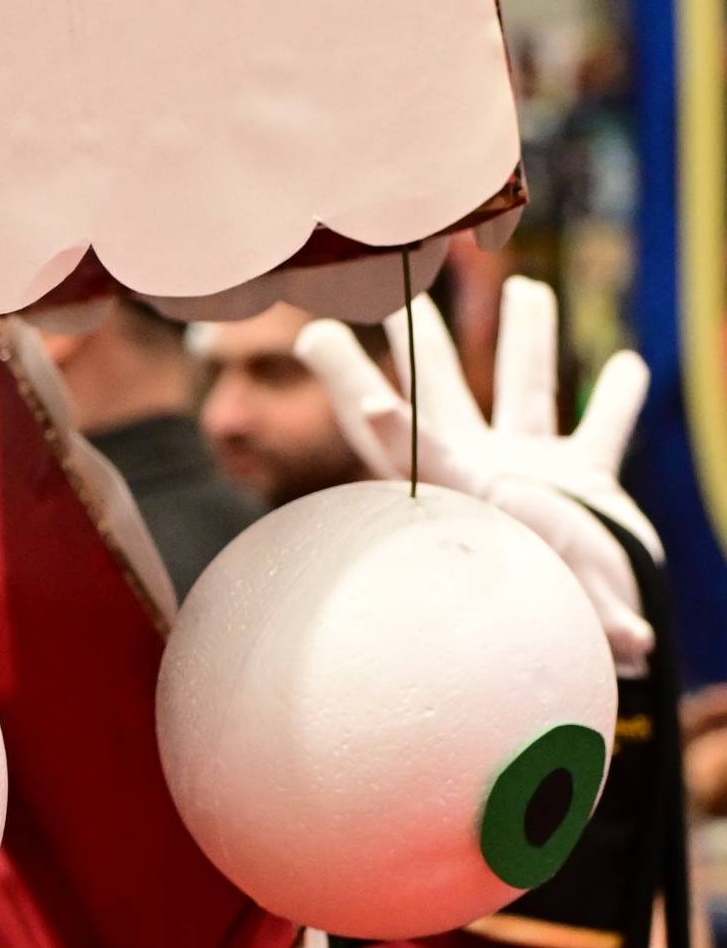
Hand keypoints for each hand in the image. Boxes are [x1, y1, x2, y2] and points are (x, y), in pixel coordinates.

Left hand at [296, 277, 657, 676]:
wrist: (584, 659)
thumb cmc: (549, 636)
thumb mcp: (551, 600)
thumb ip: (568, 580)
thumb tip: (618, 618)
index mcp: (455, 499)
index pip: (396, 440)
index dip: (359, 392)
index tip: (317, 338)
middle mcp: (482, 479)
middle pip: (440, 395)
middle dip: (419, 341)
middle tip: (390, 290)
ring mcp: (533, 479)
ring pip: (527, 393)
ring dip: (530, 342)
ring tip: (527, 288)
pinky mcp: (586, 488)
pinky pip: (602, 435)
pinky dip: (619, 402)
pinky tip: (629, 367)